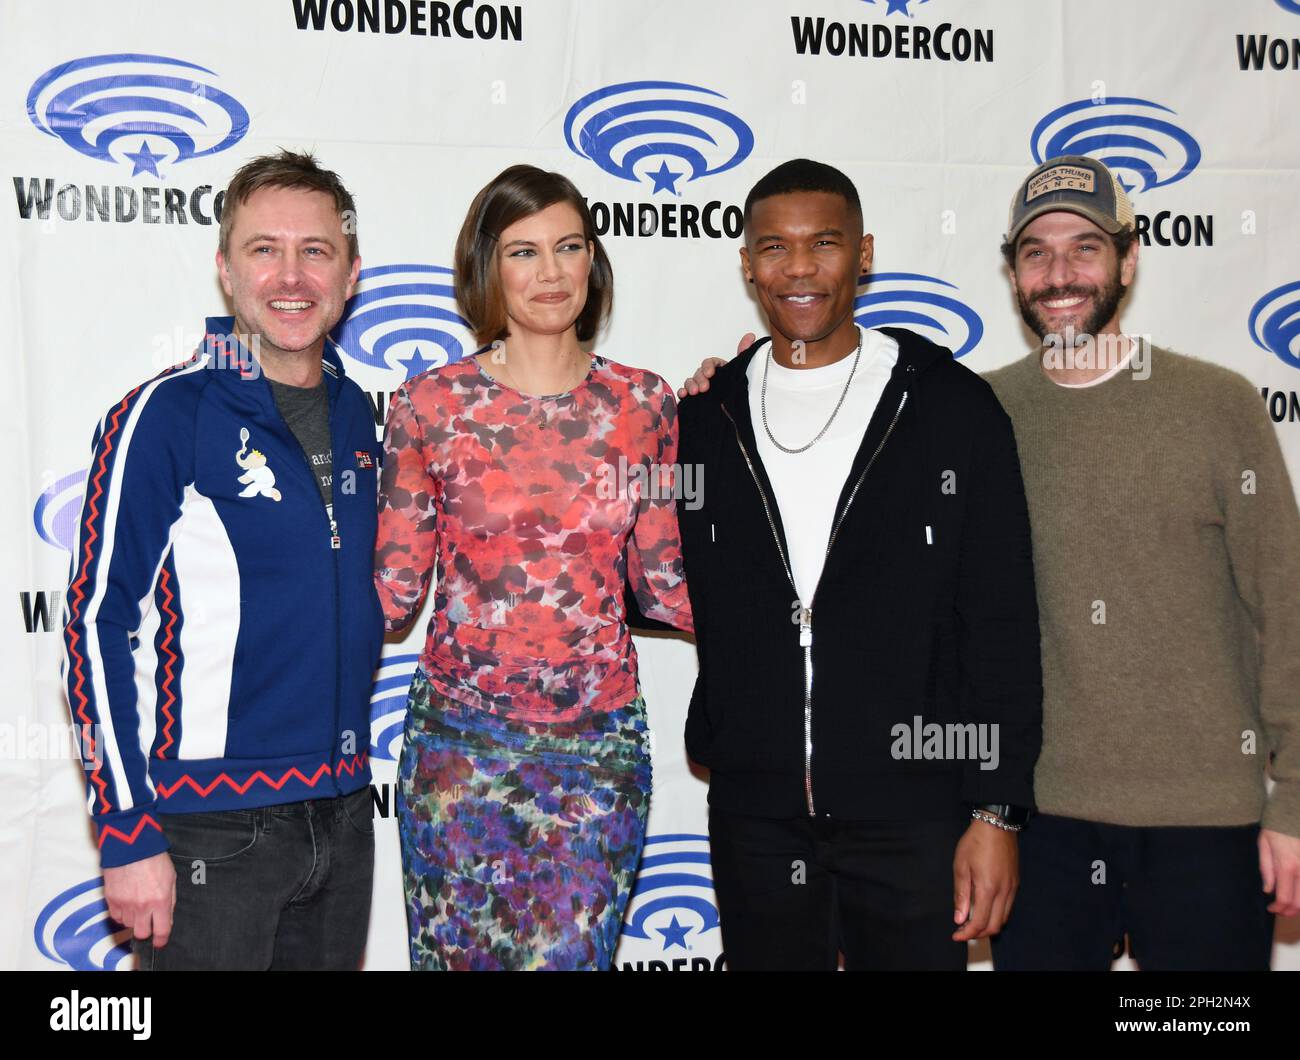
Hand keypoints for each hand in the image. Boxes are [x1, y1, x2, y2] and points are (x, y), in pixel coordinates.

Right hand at [103, 852, 176, 947]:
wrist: (131, 846)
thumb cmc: (154, 859)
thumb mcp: (171, 878)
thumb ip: (170, 900)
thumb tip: (167, 918)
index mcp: (160, 900)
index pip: (161, 930)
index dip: (161, 939)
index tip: (160, 941)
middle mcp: (141, 905)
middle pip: (141, 933)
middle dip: (146, 930)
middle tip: (149, 922)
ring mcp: (124, 903)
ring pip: (128, 924)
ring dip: (133, 919)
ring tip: (138, 904)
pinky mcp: (111, 899)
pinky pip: (115, 916)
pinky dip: (121, 913)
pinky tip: (127, 902)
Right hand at [676, 332, 752, 397]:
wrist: (738, 416)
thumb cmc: (739, 389)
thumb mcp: (744, 370)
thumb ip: (745, 353)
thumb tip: (750, 336)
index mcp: (720, 370)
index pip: (711, 363)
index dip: (708, 366)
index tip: (710, 373)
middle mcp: (709, 378)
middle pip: (699, 372)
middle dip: (700, 379)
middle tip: (704, 388)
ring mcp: (701, 388)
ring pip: (690, 381)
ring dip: (690, 385)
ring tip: (694, 393)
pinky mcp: (696, 399)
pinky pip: (685, 392)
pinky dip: (682, 392)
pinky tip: (683, 395)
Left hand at [952, 818, 1018, 941]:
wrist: (997, 825)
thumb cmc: (975, 842)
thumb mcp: (961, 866)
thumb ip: (961, 895)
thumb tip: (959, 918)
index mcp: (988, 889)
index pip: (979, 922)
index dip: (967, 933)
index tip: (956, 935)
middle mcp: (1004, 892)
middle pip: (994, 925)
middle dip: (978, 933)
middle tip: (963, 931)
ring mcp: (1012, 888)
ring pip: (1003, 918)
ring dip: (988, 925)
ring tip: (972, 921)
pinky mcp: (1016, 883)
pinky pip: (1008, 907)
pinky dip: (996, 914)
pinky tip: (984, 908)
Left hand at [1259, 828, 1299, 916]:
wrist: (1294, 814)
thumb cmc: (1277, 827)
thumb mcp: (1264, 845)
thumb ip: (1266, 869)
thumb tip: (1268, 890)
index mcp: (1287, 866)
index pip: (1284, 898)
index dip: (1278, 908)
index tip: (1271, 908)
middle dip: (1290, 911)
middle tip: (1281, 910)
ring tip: (1289, 902)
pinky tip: (1297, 891)